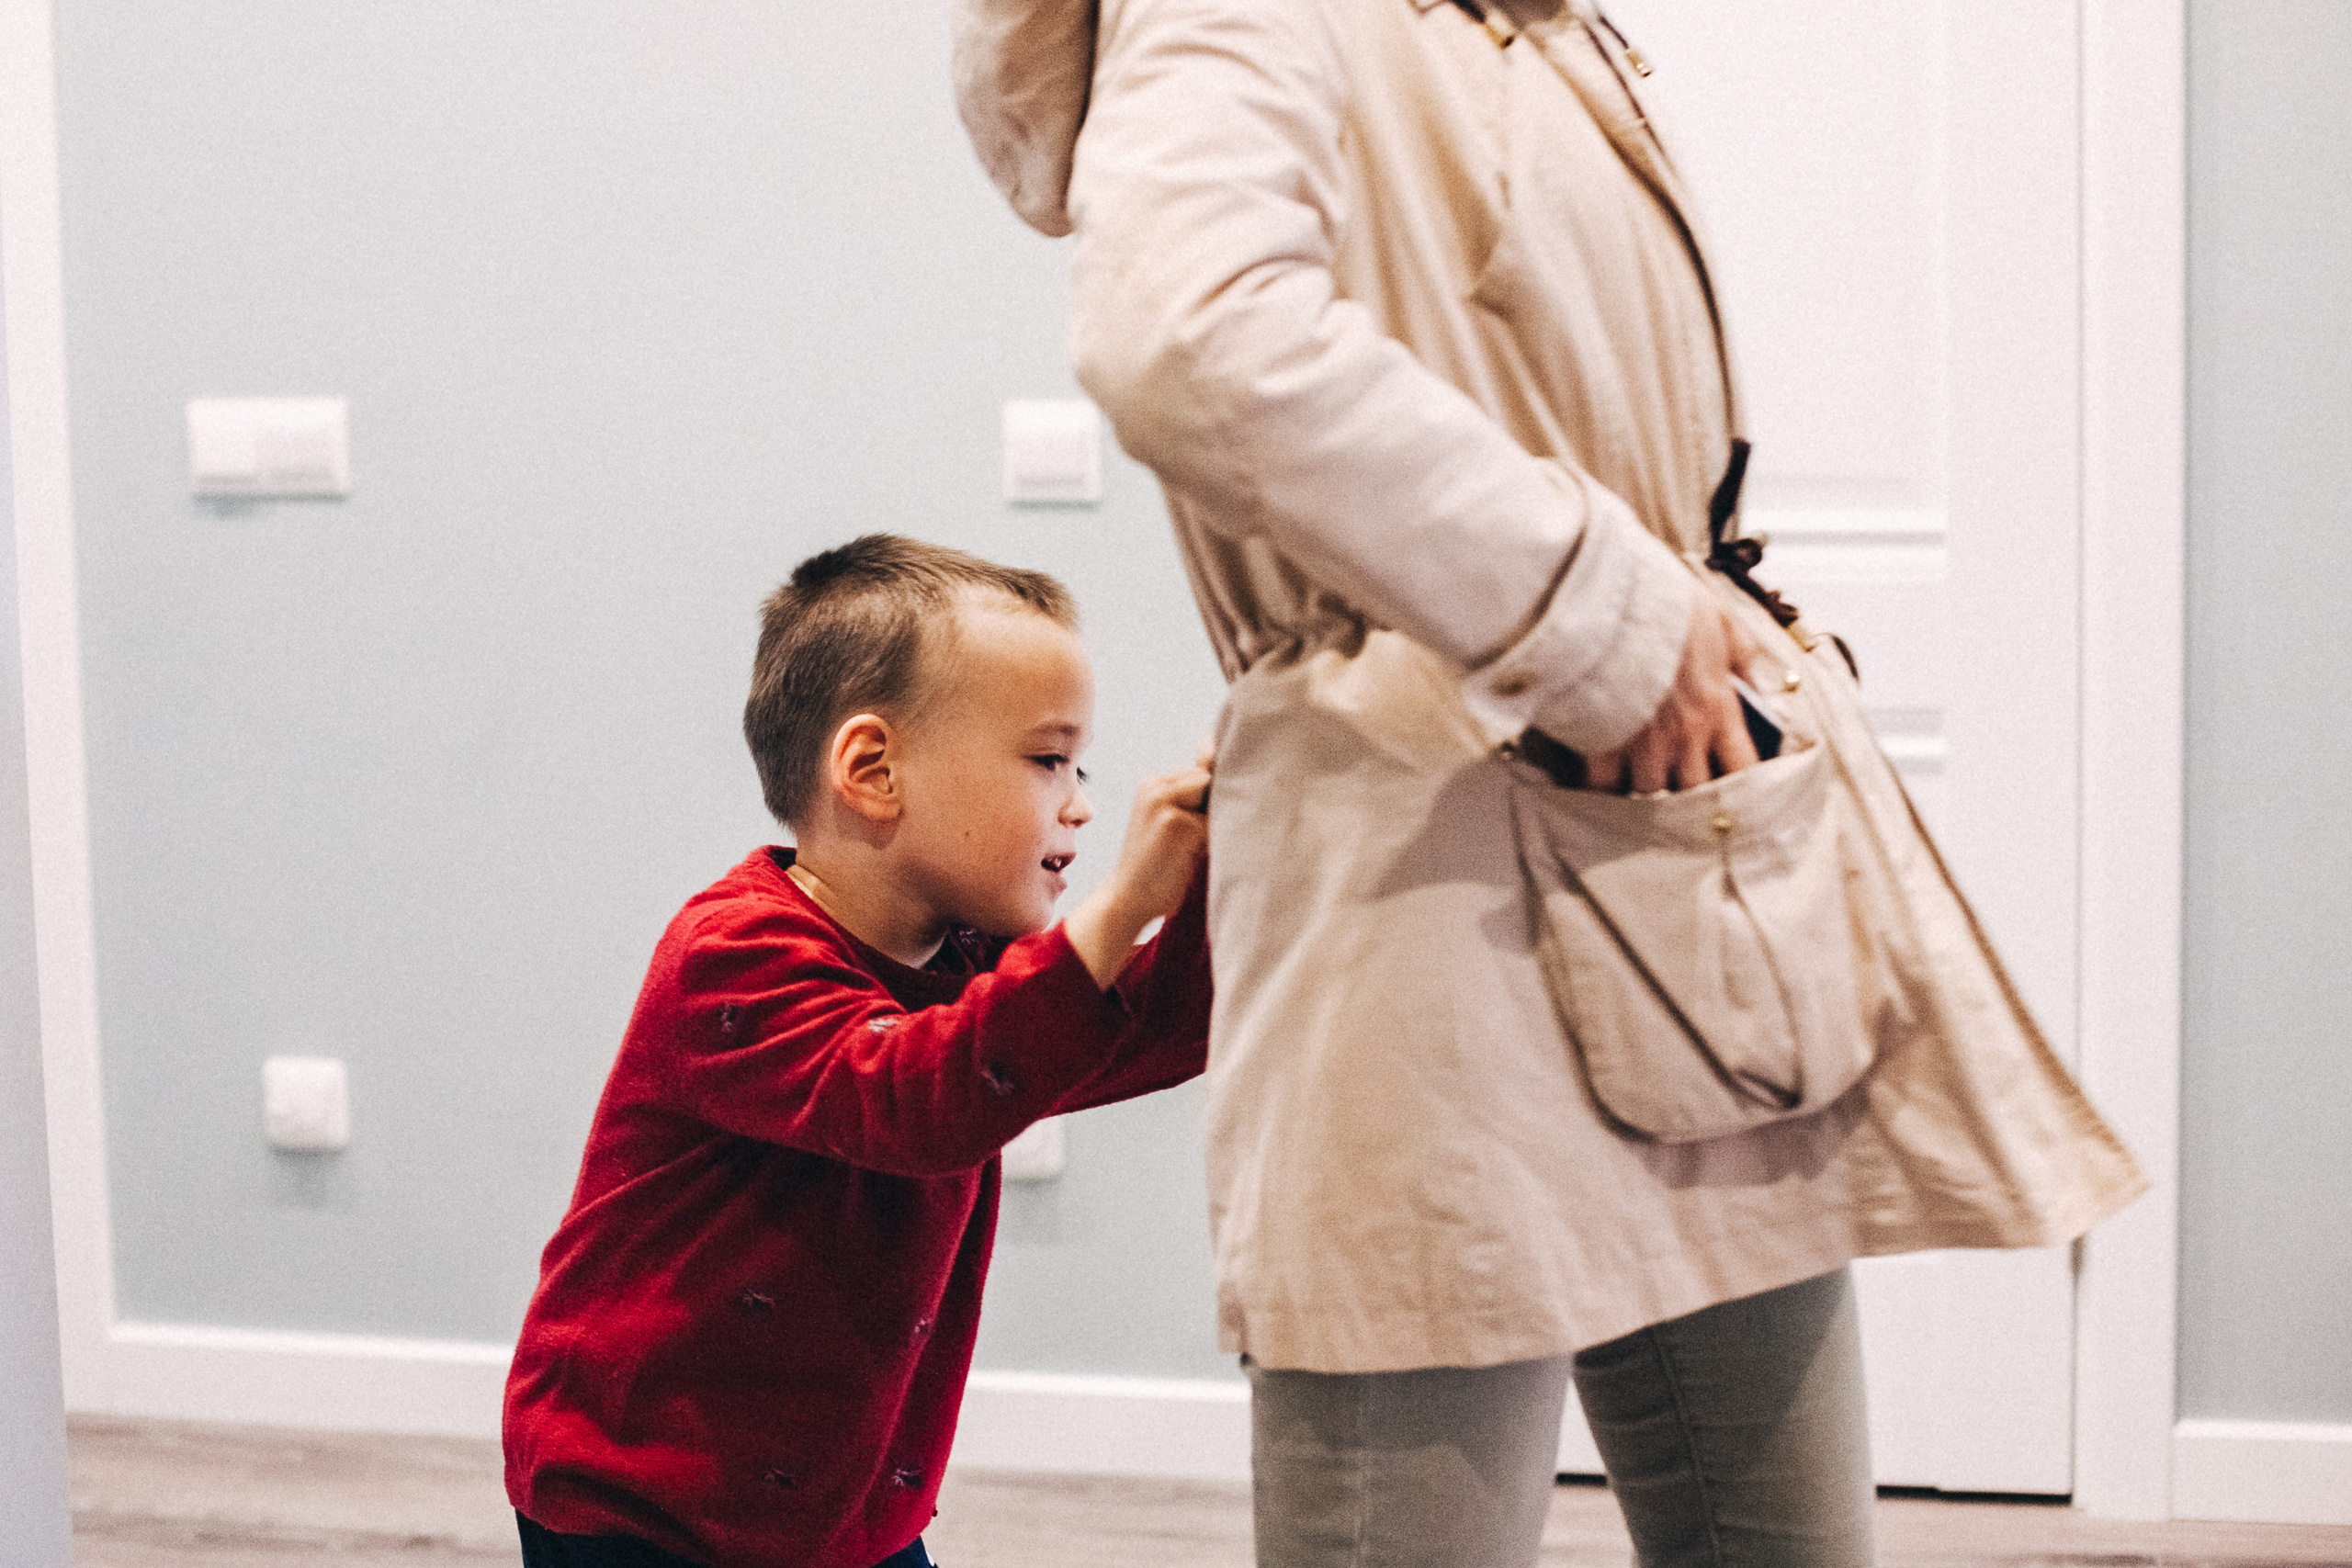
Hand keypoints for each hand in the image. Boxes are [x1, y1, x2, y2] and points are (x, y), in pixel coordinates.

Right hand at [1063, 756, 1212, 986]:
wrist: (1128, 900)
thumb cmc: (1157, 864)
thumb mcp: (1171, 820)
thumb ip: (1195, 795)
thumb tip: (1217, 760)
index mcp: (1153, 783)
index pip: (1203, 775)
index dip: (1209, 803)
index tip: (1191, 830)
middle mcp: (1157, 785)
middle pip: (1212, 785)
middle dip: (1212, 812)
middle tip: (1188, 841)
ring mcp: (1165, 802)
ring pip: (1216, 803)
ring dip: (1212, 828)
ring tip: (1187, 849)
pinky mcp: (1178, 823)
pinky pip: (1216, 824)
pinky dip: (1211, 844)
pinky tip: (1187, 859)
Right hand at [1584, 602, 1756, 793]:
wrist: (1615, 598)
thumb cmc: (1667, 606)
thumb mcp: (1722, 621)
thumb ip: (1741, 657)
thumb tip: (1753, 680)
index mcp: (1718, 708)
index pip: (1744, 767)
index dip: (1745, 788)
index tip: (1738, 793)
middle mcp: (1685, 734)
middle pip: (1696, 793)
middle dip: (1691, 801)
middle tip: (1685, 804)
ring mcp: (1643, 741)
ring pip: (1650, 795)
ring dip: (1647, 797)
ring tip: (1641, 799)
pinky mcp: (1604, 739)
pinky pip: (1603, 783)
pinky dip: (1601, 789)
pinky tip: (1599, 789)